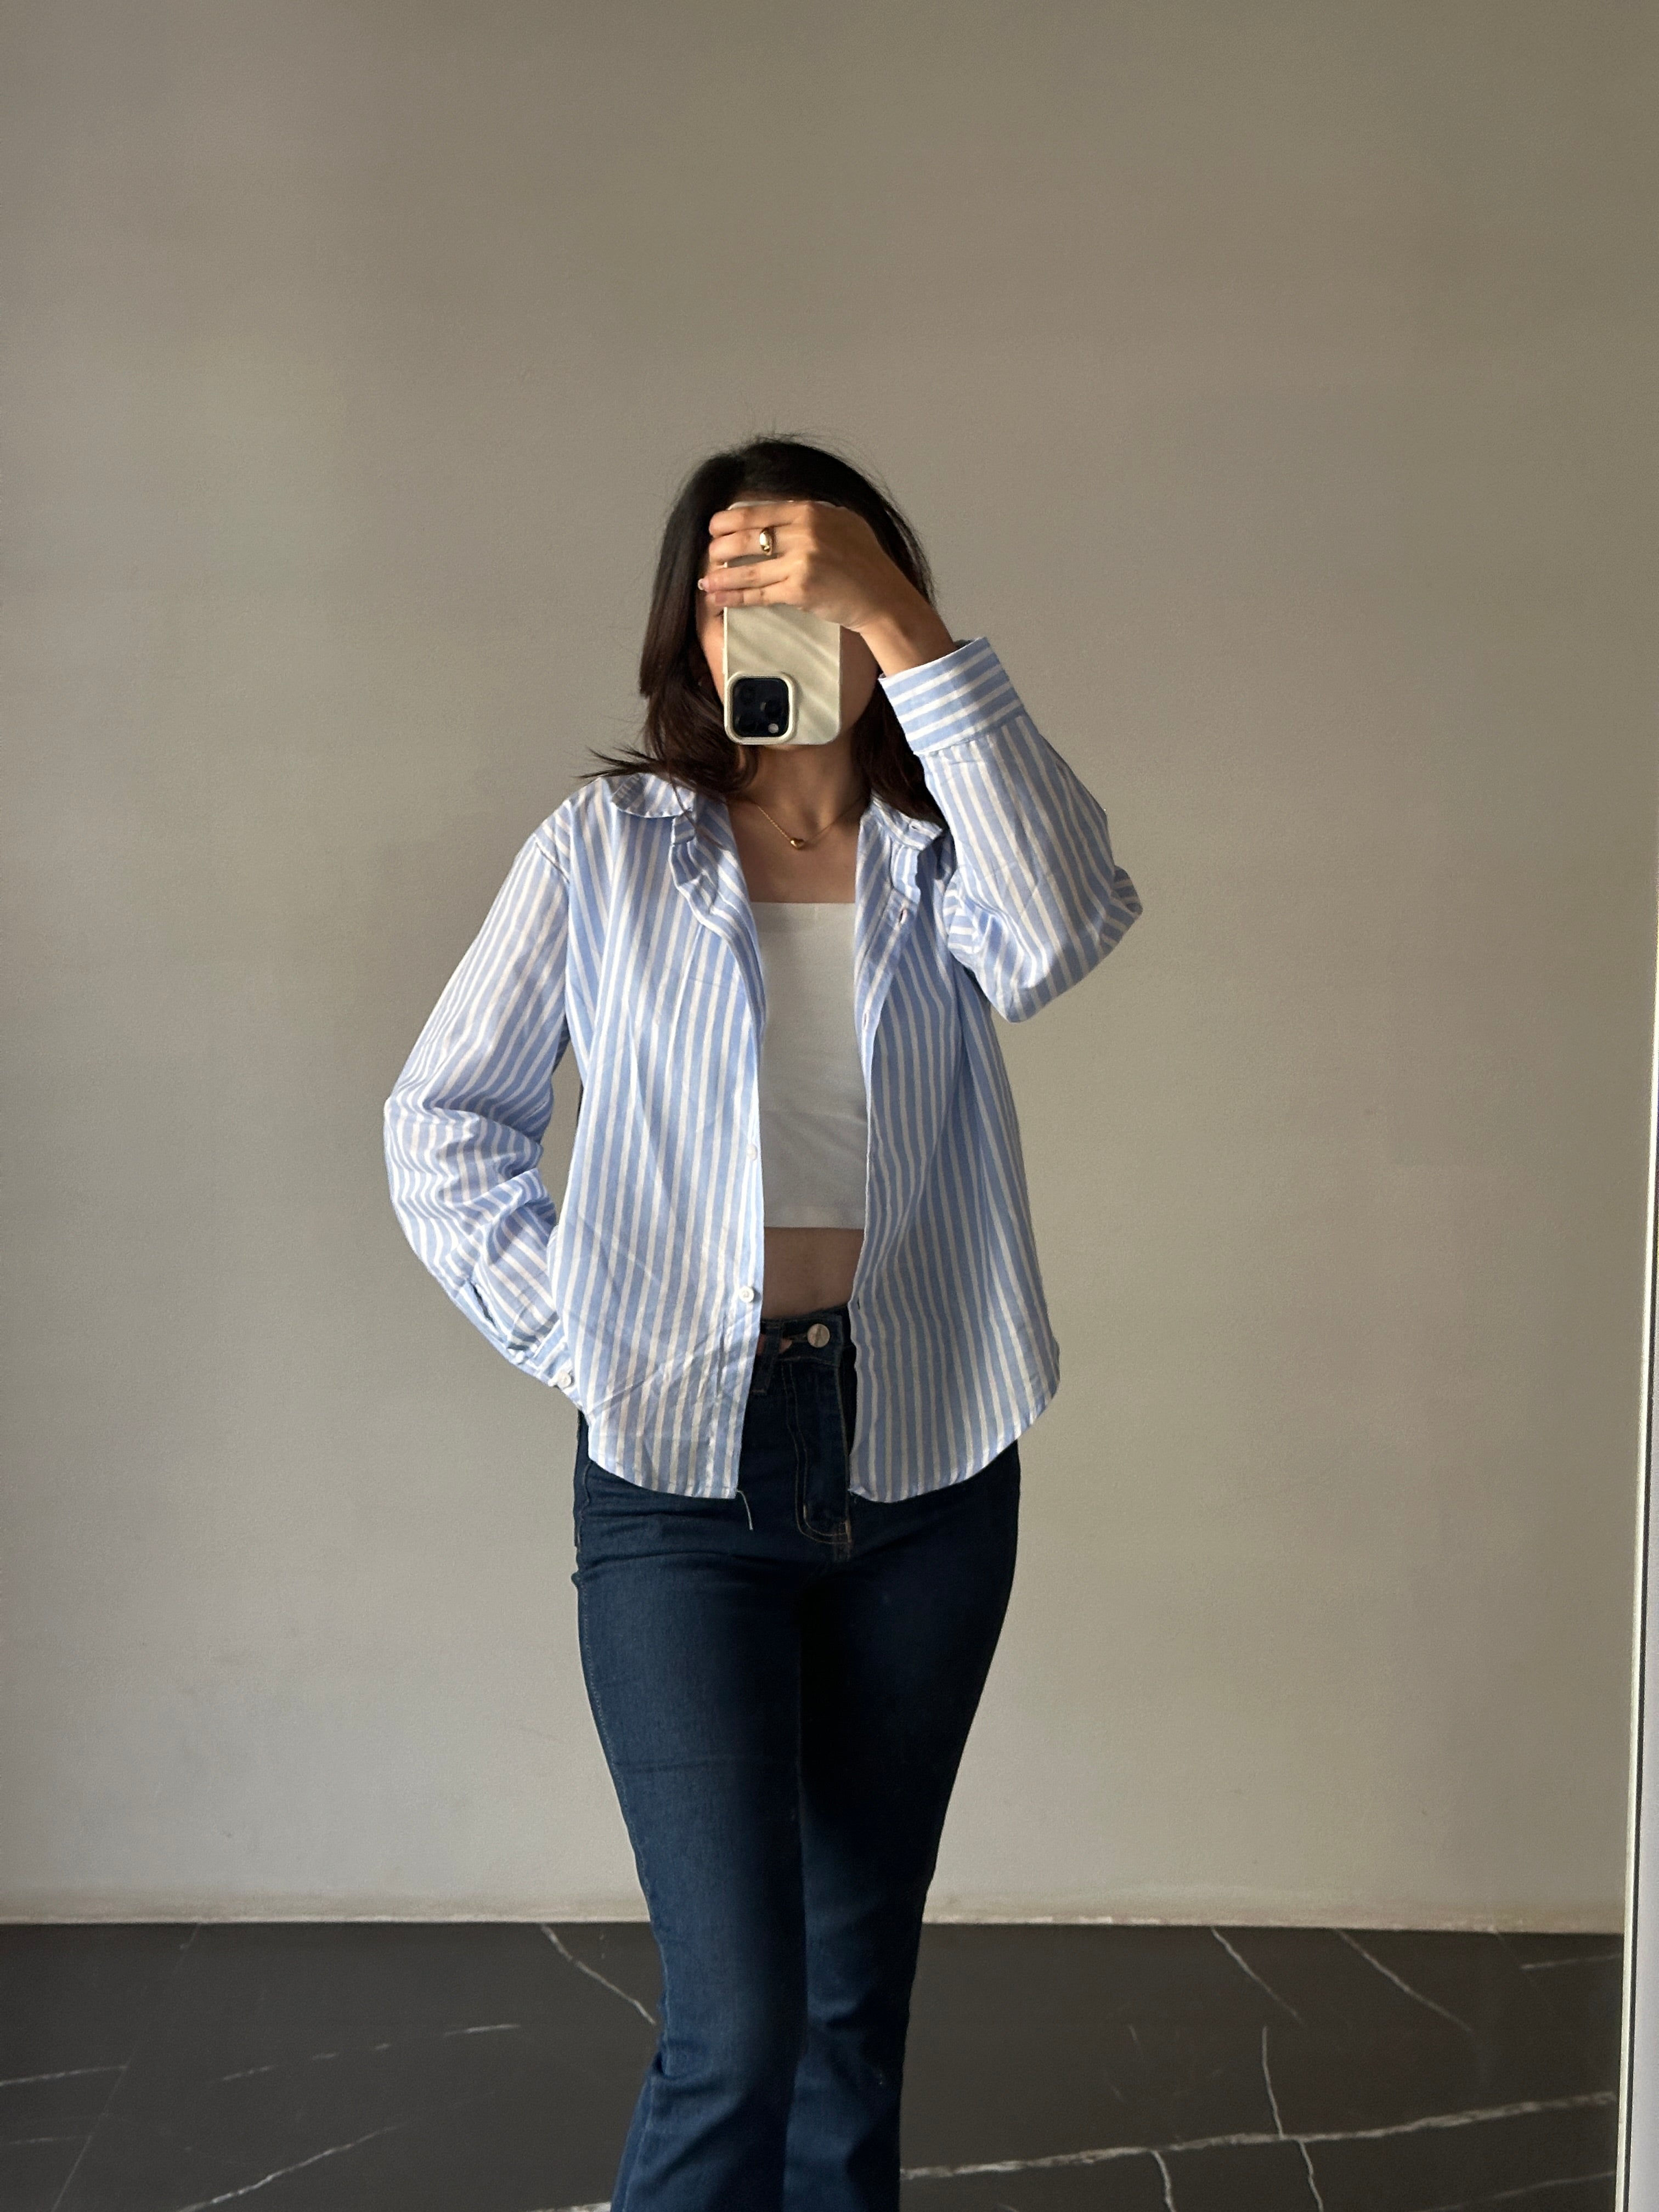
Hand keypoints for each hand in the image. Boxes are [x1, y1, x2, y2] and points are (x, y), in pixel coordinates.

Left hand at [698, 500, 955, 673]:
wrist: (883, 597)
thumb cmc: (866, 563)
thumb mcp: (843, 523)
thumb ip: (813, 515)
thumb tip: (783, 510)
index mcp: (812, 512)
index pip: (760, 512)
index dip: (730, 519)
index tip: (715, 526)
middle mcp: (805, 533)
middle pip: (748, 537)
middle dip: (721, 546)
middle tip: (709, 553)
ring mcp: (802, 562)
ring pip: (749, 568)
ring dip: (722, 575)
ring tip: (705, 579)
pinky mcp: (800, 590)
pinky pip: (759, 594)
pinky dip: (735, 597)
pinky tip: (719, 598)